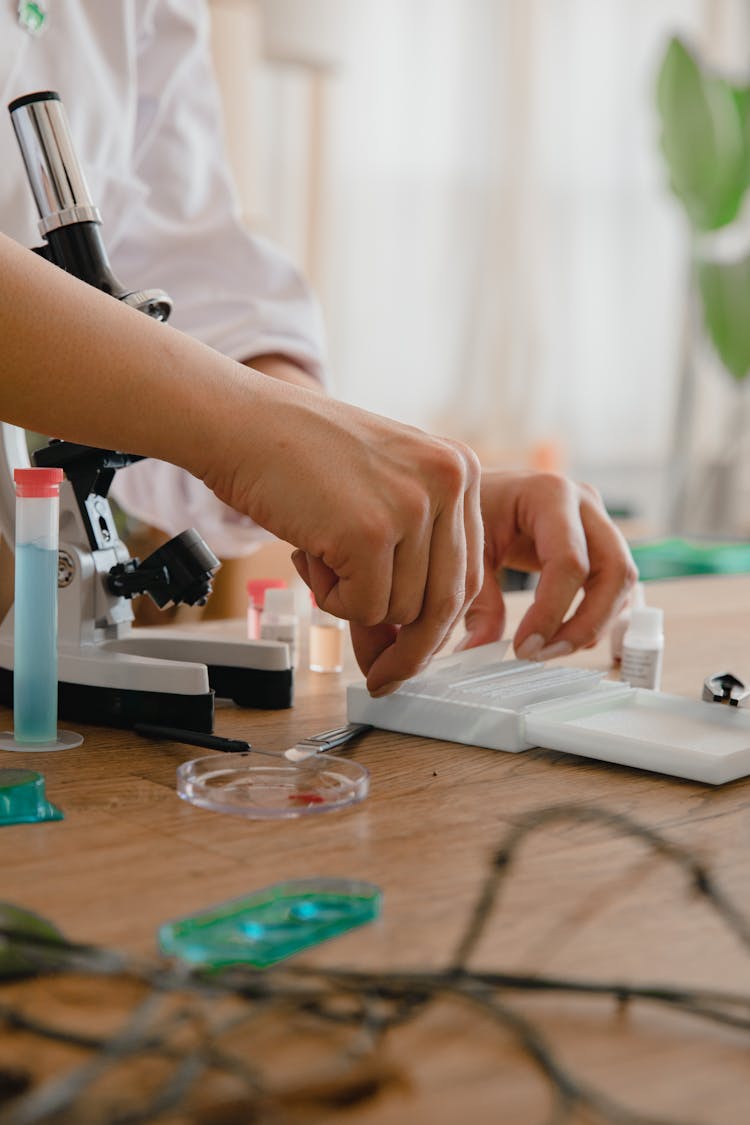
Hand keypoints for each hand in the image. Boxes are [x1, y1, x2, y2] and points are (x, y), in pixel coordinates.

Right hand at [202, 379, 482, 694]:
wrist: (240, 422)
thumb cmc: (296, 457)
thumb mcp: (371, 500)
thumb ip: (399, 566)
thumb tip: (399, 653)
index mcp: (459, 468)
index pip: (466, 569)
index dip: (437, 623)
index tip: (411, 654)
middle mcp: (450, 481)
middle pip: (447, 599)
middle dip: (411, 647)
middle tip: (380, 675)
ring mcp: (412, 505)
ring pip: (403, 609)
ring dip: (355, 602)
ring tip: (320, 554)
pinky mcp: (370, 531)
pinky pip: (365, 607)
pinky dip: (332, 599)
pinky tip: (310, 554)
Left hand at [458, 470, 636, 658]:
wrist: (484, 488)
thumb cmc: (475, 509)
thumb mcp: (470, 549)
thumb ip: (477, 600)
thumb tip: (477, 651)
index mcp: (550, 493)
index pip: (569, 561)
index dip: (552, 612)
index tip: (523, 648)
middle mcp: (586, 504)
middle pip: (614, 572)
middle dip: (586, 624)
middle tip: (543, 655)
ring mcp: (600, 523)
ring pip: (622, 583)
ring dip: (593, 625)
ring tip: (547, 651)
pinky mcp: (601, 545)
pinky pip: (616, 588)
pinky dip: (597, 617)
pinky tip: (562, 637)